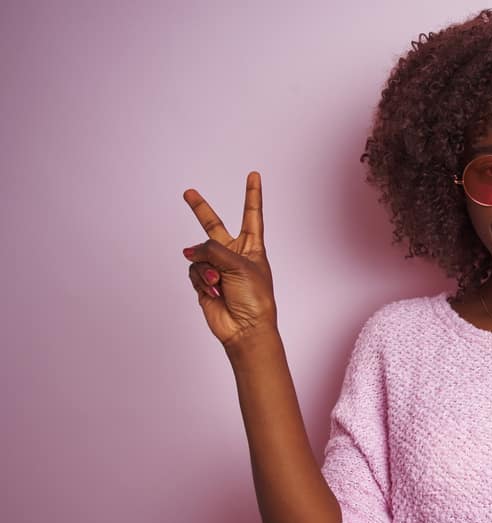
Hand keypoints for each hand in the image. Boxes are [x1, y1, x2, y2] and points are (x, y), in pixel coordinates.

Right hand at [181, 171, 277, 350]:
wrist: (245, 328)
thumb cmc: (255, 297)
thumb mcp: (240, 265)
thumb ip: (213, 249)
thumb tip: (189, 250)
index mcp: (252, 246)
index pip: (252, 214)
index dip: (252, 194)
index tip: (254, 175)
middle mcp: (234, 254)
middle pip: (213, 226)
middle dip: (200, 210)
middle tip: (188, 193)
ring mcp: (217, 267)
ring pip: (198, 254)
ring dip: (206, 268)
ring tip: (220, 283)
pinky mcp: (204, 281)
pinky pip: (193, 271)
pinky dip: (202, 280)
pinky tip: (213, 291)